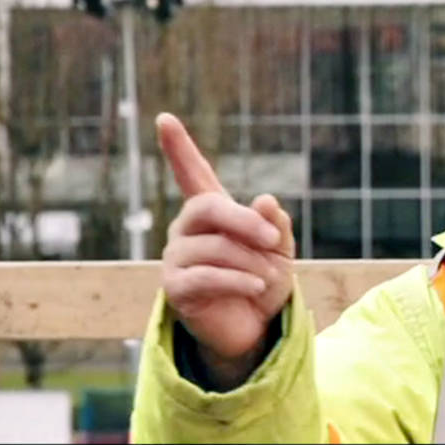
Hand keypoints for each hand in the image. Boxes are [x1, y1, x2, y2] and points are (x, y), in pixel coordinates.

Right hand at [158, 112, 295, 380]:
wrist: (256, 326)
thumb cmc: (266, 279)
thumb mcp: (280, 249)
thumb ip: (275, 224)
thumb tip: (265, 200)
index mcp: (213, 212)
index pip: (192, 173)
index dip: (179, 147)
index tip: (164, 118)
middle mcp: (187, 229)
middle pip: (207, 208)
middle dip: (244, 222)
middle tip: (274, 239)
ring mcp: (177, 258)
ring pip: (213, 247)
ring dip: (251, 261)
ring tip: (270, 276)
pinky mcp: (175, 289)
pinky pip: (206, 276)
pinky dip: (238, 280)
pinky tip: (256, 287)